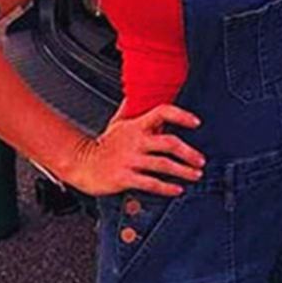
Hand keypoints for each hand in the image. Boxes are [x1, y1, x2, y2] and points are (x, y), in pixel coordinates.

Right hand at [68, 104, 204, 196]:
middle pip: (169, 143)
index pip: (162, 112)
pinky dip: (166, 187)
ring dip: (183, 171)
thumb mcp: (118, 122)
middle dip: (189, 153)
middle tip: (201, 161)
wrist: (80, 164)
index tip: (196, 122)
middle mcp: (135, 141)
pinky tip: (177, 189)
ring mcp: (130, 160)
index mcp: (136, 126)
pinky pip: (150, 183)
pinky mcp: (124, 177)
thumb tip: (137, 92)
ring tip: (195, 175)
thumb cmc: (103, 145)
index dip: (181, 115)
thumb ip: (131, 108)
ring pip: (163, 164)